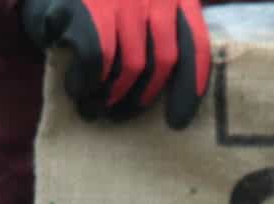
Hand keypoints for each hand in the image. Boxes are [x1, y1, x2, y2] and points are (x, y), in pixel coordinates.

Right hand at [20, 0, 209, 127]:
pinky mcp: (89, 7)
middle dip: (144, 96)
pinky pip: (99, 61)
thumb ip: (159, 37)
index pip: (195, 45)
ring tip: (96, 108)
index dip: (190, 88)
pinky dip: (88, 83)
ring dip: (113, 96)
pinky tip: (77, 88)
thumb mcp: (137, 9)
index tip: (177, 121)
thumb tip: (173, 96)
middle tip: (122, 115)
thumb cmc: (96, 5)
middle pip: (165, 60)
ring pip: (133, 65)